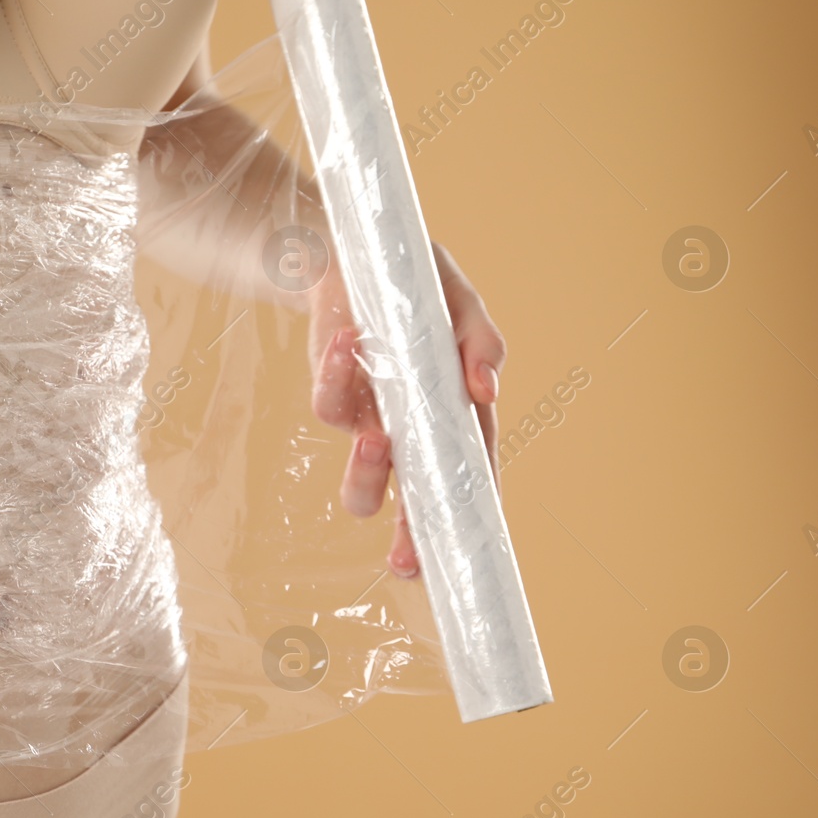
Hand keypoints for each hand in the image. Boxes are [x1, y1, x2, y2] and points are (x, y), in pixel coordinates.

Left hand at [307, 240, 504, 577]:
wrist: (353, 258)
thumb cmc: (420, 291)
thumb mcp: (462, 307)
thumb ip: (483, 345)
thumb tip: (487, 390)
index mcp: (454, 422)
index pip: (468, 481)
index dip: (468, 519)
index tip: (468, 552)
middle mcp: (410, 435)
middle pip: (408, 504)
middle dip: (408, 537)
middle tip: (407, 558)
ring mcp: (368, 421)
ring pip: (362, 475)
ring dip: (368, 470)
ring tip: (377, 442)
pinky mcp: (330, 394)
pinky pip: (329, 403)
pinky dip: (338, 373)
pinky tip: (350, 340)